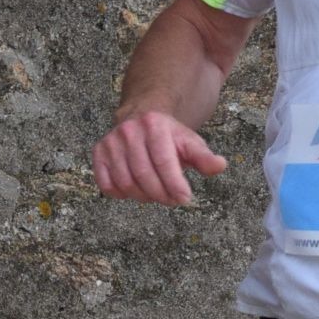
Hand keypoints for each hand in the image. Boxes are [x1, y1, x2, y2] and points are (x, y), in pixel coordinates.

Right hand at [91, 109, 227, 205]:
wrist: (141, 118)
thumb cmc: (169, 136)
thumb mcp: (190, 143)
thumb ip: (204, 157)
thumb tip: (220, 165)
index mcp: (155, 125)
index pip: (164, 161)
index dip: (175, 184)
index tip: (185, 198)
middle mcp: (129, 131)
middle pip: (145, 176)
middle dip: (161, 194)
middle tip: (173, 200)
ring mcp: (111, 142)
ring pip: (126, 183)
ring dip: (143, 197)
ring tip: (157, 194)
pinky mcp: (98, 152)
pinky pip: (107, 185)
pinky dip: (121, 195)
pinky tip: (135, 191)